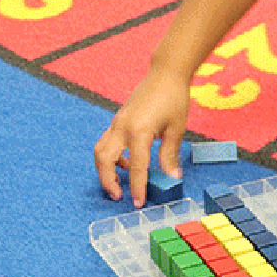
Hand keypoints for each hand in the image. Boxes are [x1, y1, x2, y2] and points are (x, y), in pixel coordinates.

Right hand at [94, 73, 189, 206]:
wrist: (165, 74)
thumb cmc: (174, 98)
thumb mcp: (176, 129)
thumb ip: (169, 155)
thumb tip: (172, 177)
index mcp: (139, 130)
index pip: (136, 167)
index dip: (137, 187)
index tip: (138, 203)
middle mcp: (123, 127)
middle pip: (104, 159)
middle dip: (108, 180)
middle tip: (119, 195)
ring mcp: (117, 122)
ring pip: (100, 150)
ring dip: (105, 169)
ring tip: (119, 182)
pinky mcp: (118, 120)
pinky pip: (107, 142)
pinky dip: (111, 156)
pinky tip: (126, 163)